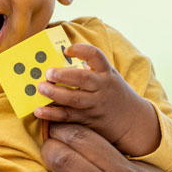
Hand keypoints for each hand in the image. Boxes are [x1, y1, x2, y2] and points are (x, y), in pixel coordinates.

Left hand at [33, 44, 160, 157]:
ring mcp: (95, 105)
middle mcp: (102, 88)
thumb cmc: (112, 93)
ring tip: (40, 88)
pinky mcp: (88, 120)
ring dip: (55, 93)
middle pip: (83, 79)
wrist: (132, 120)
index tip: (66, 50)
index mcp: (106, 73)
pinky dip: (52, 114)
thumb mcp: (107, 78)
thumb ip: (89, 70)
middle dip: (64, 75)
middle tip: (48, 73)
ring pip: (74, 99)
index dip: (80, 50)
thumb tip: (58, 62)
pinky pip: (68, 117)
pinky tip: (39, 110)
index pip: (96, 56)